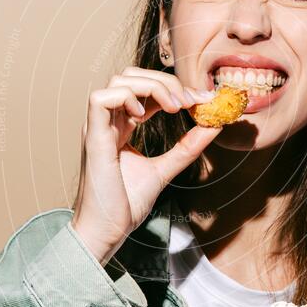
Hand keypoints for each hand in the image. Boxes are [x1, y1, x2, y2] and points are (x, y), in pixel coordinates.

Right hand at [71, 66, 218, 263]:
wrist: (107, 231)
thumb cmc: (125, 204)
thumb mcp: (165, 169)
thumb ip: (187, 147)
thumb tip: (214, 124)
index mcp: (120, 126)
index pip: (144, 90)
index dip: (173, 88)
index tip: (201, 101)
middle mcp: (107, 122)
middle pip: (131, 76)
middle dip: (165, 81)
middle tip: (190, 102)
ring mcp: (98, 127)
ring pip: (119, 80)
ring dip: (152, 86)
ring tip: (175, 108)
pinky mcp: (92, 136)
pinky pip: (101, 98)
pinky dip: (127, 97)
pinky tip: (145, 115)